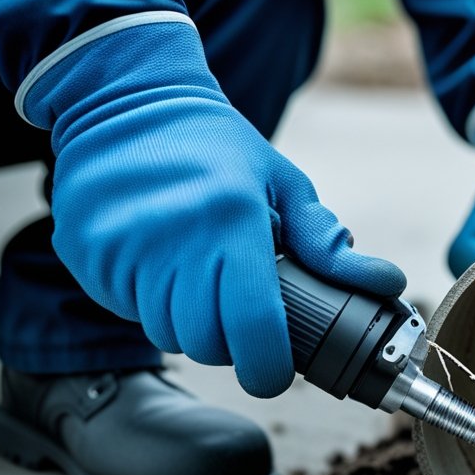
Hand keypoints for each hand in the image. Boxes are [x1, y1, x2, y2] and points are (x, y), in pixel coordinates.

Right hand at [26, 20, 404, 396]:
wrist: (124, 101)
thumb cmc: (215, 148)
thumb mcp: (282, 183)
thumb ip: (327, 242)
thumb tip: (387, 282)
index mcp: (231, 221)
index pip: (253, 328)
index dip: (268, 368)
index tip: (275, 372)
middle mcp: (173, 236)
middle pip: (206, 343)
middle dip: (230, 343)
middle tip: (237, 311)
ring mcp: (123, 246)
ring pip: (165, 333)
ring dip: (189, 323)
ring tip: (199, 279)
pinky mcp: (87, 252)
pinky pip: (126, 309)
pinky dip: (148, 302)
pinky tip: (158, 263)